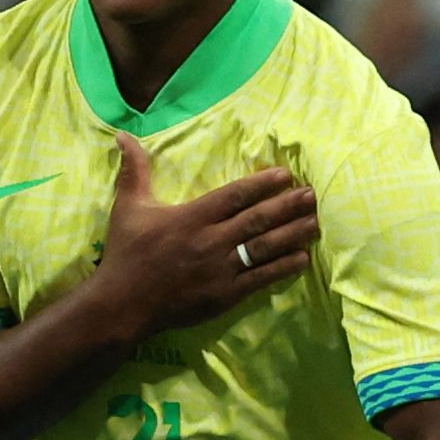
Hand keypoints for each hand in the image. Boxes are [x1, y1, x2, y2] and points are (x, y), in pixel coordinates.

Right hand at [95, 135, 317, 335]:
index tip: (286, 174)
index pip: (235, 195)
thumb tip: (123, 135)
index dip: (262, 184)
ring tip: (316, 222)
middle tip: (312, 195)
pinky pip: (261, 278)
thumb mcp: (128, 207)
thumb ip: (135, 170)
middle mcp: (211, 241)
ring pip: (265, 248)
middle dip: (288, 206)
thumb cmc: (127, 254)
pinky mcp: (226, 295)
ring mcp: (221, 269)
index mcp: (192, 217)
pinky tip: (303, 258)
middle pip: (258, 219)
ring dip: (293, 234)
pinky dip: (283, 268)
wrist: (123, 304)